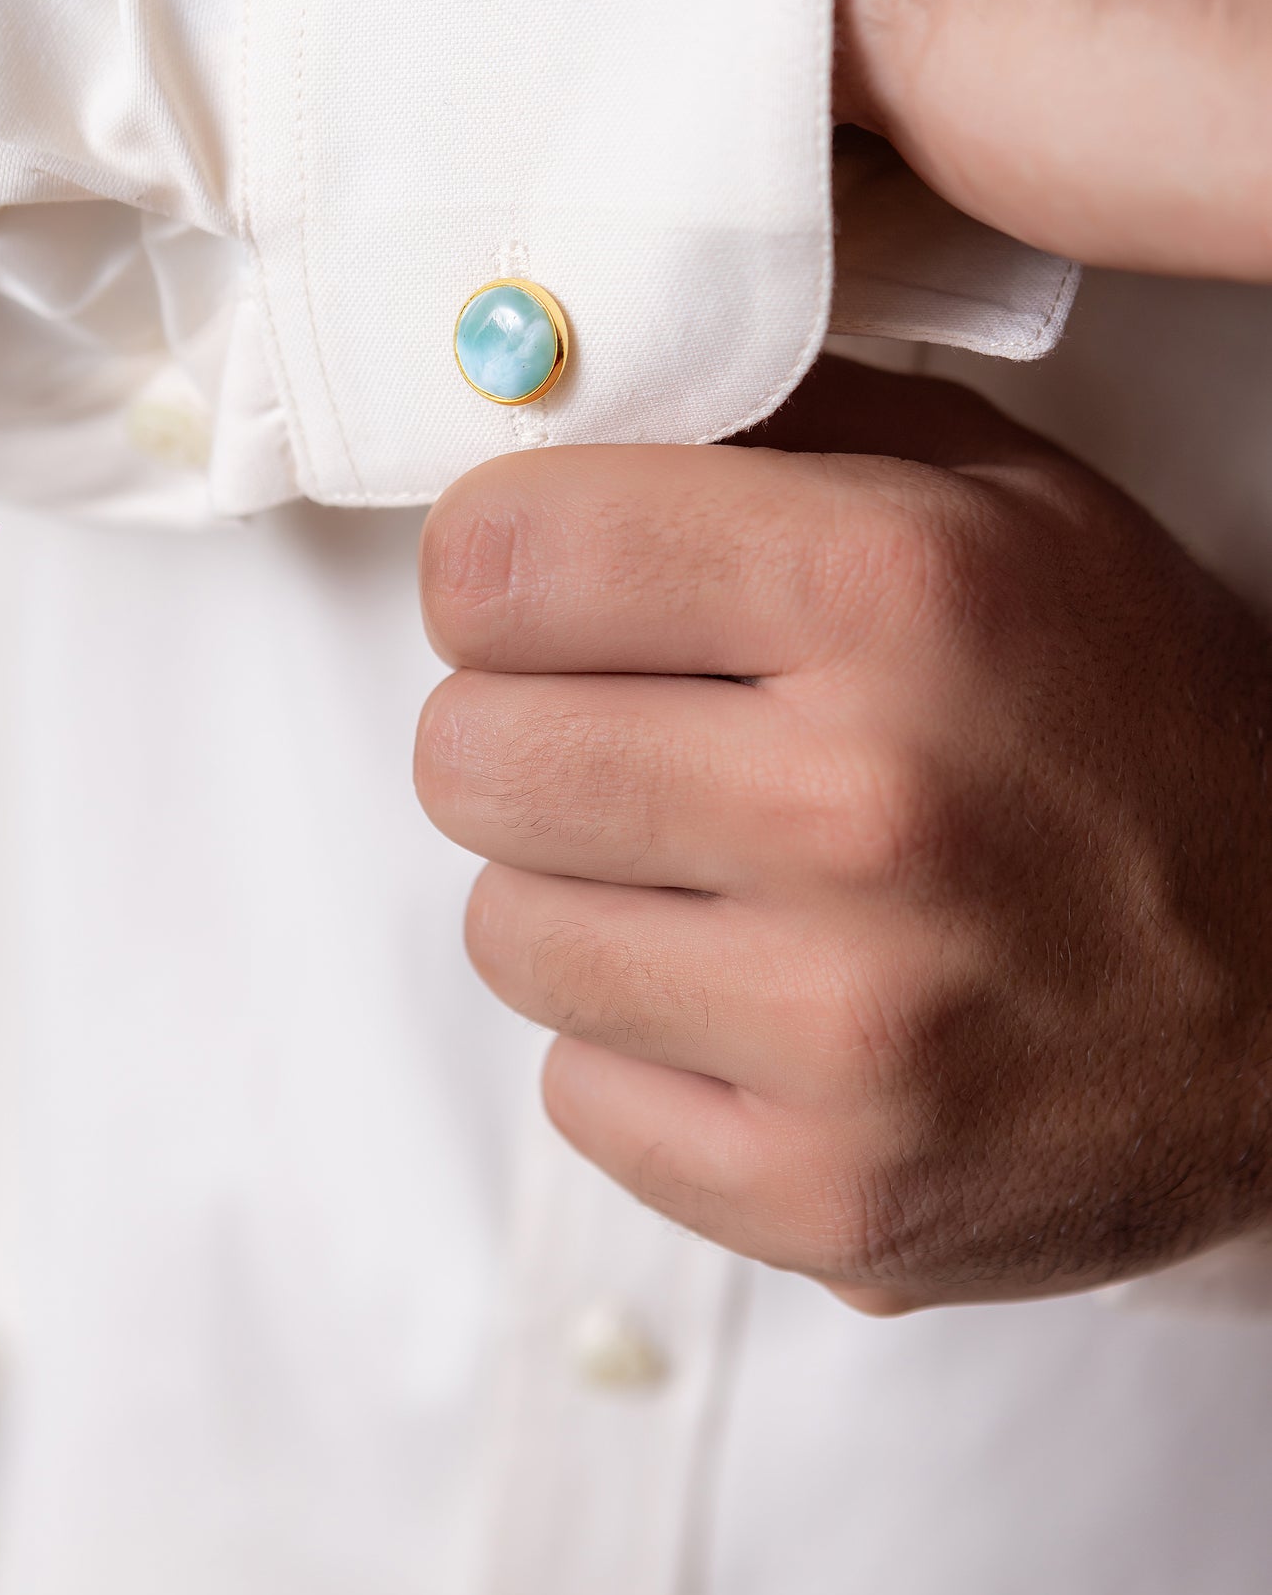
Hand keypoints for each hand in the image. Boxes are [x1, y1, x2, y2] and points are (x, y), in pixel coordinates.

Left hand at [415, 359, 1271, 1310]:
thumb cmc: (1130, 719)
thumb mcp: (1002, 498)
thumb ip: (772, 424)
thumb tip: (542, 399)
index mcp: (895, 591)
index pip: (498, 557)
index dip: (497, 563)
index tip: (540, 586)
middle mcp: (863, 809)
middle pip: (465, 752)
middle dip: (523, 728)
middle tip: (629, 734)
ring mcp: (846, 1028)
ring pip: (504, 929)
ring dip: (581, 891)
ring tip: (713, 873)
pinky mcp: (828, 1195)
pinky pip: (576, 1092)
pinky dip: (639, 1043)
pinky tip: (755, 999)